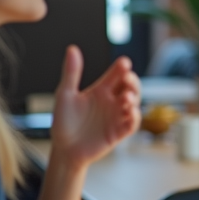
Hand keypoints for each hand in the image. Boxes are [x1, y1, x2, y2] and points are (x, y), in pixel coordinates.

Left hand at [50, 46, 140, 168]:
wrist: (63, 150)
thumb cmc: (63, 123)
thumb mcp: (65, 95)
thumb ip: (71, 73)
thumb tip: (72, 48)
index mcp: (100, 90)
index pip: (116, 74)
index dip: (122, 67)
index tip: (124, 63)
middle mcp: (111, 101)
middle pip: (130, 86)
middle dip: (133, 81)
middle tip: (128, 78)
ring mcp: (116, 116)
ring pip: (134, 103)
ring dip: (134, 97)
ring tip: (126, 97)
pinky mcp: (119, 132)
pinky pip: (133, 123)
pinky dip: (135, 117)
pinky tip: (130, 112)